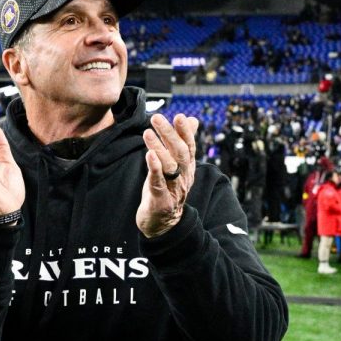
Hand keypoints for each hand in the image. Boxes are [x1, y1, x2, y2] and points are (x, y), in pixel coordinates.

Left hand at [136, 113, 198, 237]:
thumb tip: (192, 119)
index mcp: (188, 168)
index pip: (189, 147)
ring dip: (159, 147)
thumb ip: (183, 142)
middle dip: (169, 134)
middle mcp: (183, 178)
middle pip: (180, 153)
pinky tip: (148, 155)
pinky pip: (159, 183)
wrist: (163, 224)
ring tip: (148, 132)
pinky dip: (154, 168)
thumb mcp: (176, 165)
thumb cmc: (167, 190)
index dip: (185, 132)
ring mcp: (173, 190)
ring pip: (170, 166)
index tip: (180, 116)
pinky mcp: (161, 201)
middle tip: (157, 118)